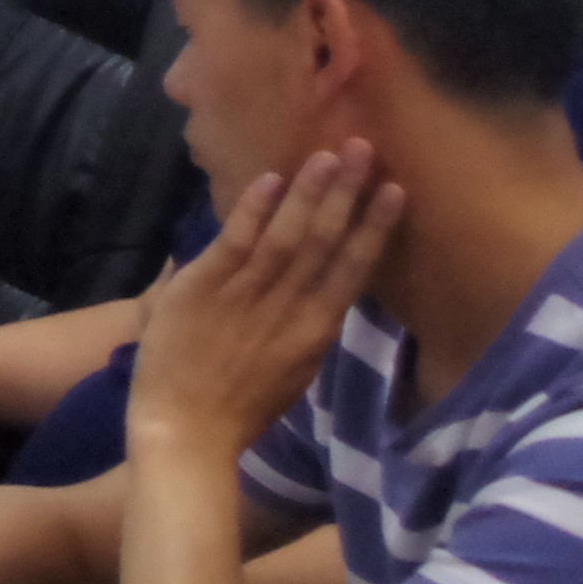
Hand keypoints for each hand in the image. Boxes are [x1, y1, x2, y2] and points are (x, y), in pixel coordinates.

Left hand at [129, 142, 394, 465]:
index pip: (353, 270)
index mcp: (315, 333)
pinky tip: (270, 180)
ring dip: (309, 192)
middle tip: (366, 148)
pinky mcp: (203, 291)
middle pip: (326, 243)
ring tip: (330, 154)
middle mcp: (289, 310)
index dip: (375, 228)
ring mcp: (246, 298)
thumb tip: (320, 295)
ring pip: (287, 236)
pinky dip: (252, 210)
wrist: (186, 435)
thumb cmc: (235, 410)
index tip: (397, 191)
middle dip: (348, 194)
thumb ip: (303, 329)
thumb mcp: (289, 373)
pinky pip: (234, 243)